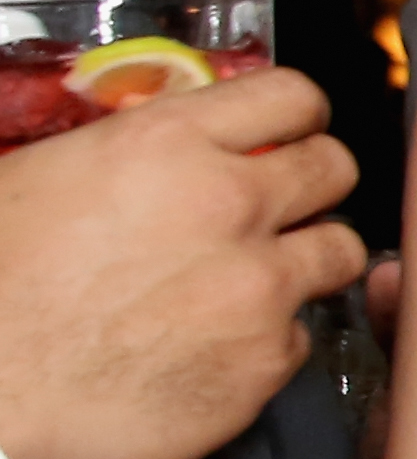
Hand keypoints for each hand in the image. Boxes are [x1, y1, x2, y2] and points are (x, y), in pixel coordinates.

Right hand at [0, 69, 362, 458]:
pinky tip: (215, 348)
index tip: (291, 132)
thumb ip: (124, 156)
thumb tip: (157, 154)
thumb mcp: (36, 179)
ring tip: (255, 280)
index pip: (290, 96)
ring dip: (308, 260)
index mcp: (166, 145)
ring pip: (339, 251)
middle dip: (314, 183)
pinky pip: (301, 336)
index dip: (296, 116)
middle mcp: (228, 205)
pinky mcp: (266, 362)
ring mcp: (258, 285)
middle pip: (334, 169)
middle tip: (285, 205)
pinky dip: (271, 340)